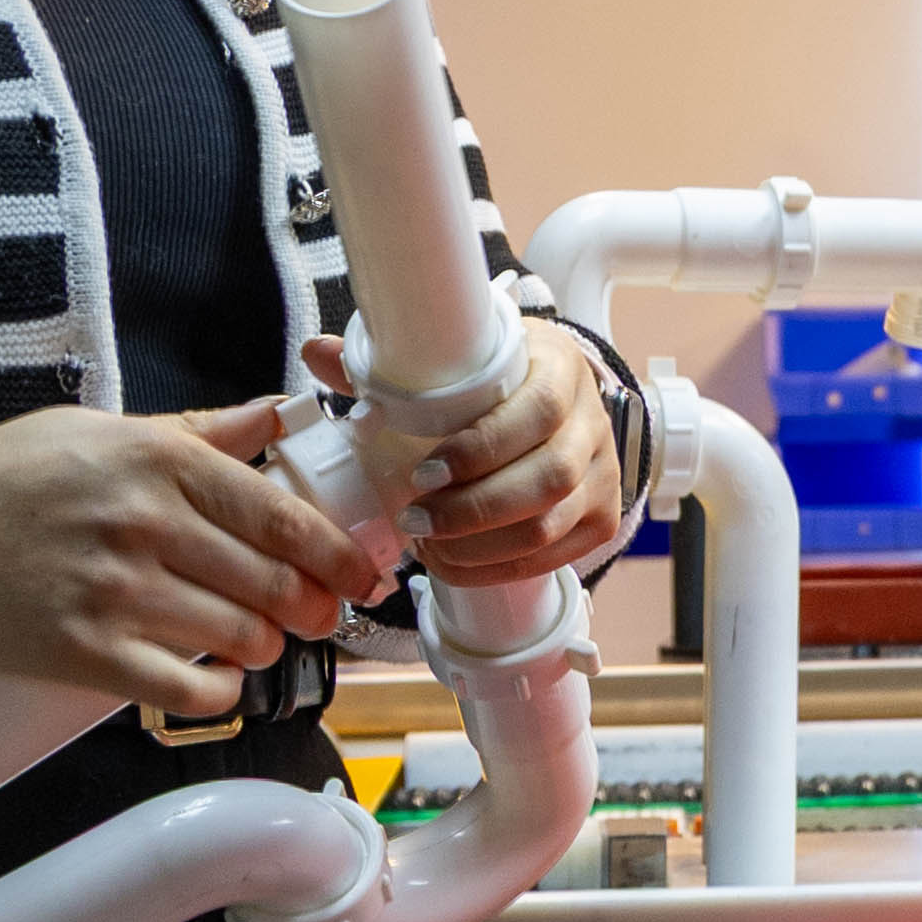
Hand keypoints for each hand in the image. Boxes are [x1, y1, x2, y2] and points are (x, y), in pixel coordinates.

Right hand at [0, 399, 390, 711]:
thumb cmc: (16, 478)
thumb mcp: (109, 430)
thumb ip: (201, 432)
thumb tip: (275, 415)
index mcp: (162, 463)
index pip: (283, 517)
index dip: (339, 555)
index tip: (362, 574)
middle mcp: (147, 526)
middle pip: (274, 583)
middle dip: (312, 607)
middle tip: (318, 614)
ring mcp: (119, 593)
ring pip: (241, 637)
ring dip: (264, 645)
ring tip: (257, 637)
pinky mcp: (89, 652)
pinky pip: (188, 689)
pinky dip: (216, 690)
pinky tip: (212, 676)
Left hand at [306, 325, 627, 588]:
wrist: (559, 401)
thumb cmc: (498, 380)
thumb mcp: (458, 359)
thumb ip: (388, 363)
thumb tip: (318, 352)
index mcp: (560, 368)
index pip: (536, 411)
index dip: (481, 448)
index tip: (424, 471)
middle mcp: (592, 422)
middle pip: (546, 479)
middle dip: (471, 509)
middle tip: (414, 519)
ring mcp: (603, 475)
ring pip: (548, 525)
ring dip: (479, 545)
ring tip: (427, 544)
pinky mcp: (599, 518)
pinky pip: (552, 557)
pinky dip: (496, 568)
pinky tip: (453, 562)